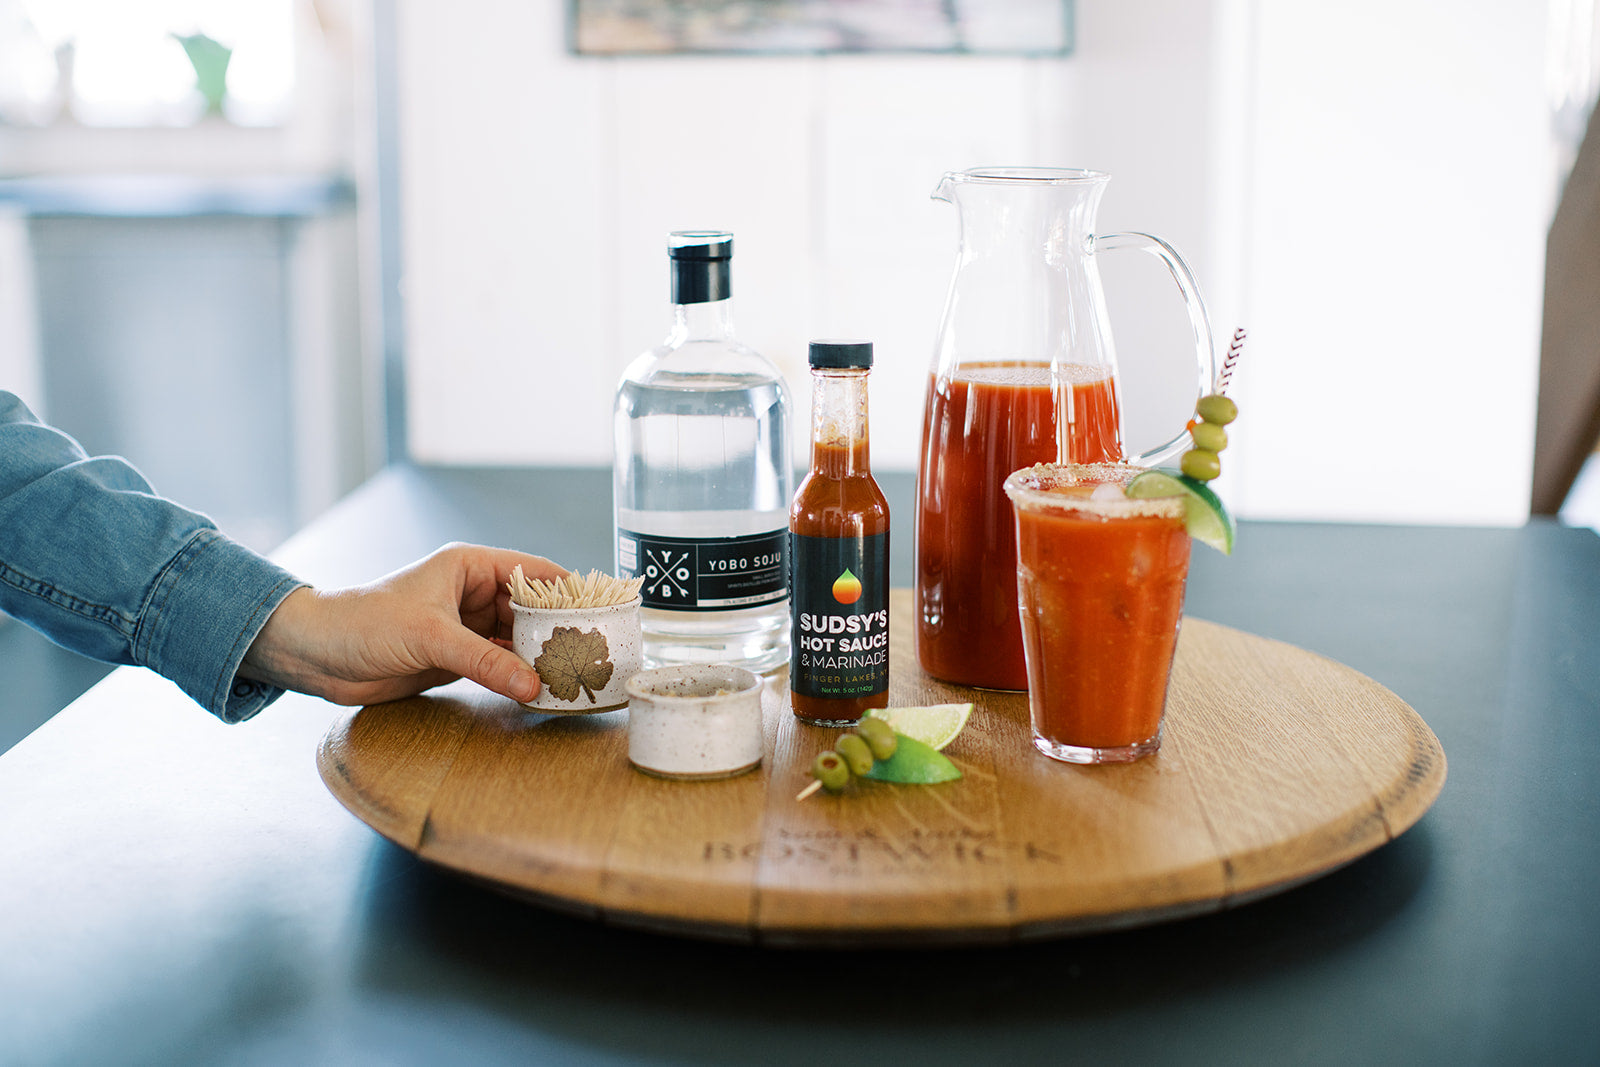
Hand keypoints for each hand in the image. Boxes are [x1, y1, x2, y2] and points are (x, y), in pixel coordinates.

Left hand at [241, 542, 566, 705]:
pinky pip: (499, 665)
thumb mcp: (430, 637)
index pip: (533, 572)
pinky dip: (518, 677)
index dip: (568, 589)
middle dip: (560, 631)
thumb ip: (484, 661)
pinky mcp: (456, 658)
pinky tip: (541, 690)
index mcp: (468, 567)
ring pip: (517, 641)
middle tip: (595, 653)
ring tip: (575, 676)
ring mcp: (465, 627)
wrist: (316, 655)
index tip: (601, 610)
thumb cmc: (363, 622)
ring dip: (540, 658)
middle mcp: (471, 594)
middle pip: (531, 610)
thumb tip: (533, 684)